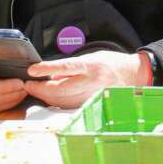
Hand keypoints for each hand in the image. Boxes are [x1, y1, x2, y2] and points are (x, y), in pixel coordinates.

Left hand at [25, 51, 140, 108]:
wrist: (133, 76)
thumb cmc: (112, 64)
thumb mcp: (92, 57)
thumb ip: (73, 66)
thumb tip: (50, 74)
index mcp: (93, 66)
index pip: (67, 67)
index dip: (48, 69)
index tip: (32, 70)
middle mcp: (93, 83)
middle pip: (60, 90)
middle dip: (40, 89)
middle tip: (29, 84)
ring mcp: (92, 96)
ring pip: (62, 101)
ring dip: (46, 96)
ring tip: (37, 89)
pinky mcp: (91, 105)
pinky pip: (68, 106)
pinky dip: (56, 102)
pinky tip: (50, 97)